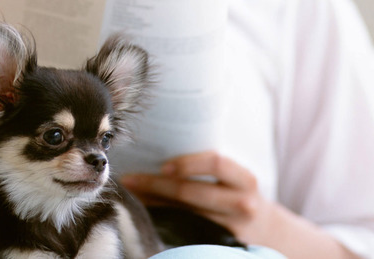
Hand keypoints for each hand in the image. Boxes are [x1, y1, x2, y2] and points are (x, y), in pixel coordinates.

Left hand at [121, 151, 273, 244]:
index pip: (216, 163)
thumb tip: (159, 154)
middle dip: (155, 184)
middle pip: (191, 192)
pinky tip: (147, 210)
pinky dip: (162, 218)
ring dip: (153, 201)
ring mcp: (230, 226)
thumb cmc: (239, 194)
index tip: (162, 165)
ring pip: (183, 213)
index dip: (187, 163)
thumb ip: (208, 167)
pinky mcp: (219, 243)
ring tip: (133, 192)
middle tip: (130, 179)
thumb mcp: (235, 177)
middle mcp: (241, 203)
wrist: (268, 231)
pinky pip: (184, 229)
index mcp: (244, 179)